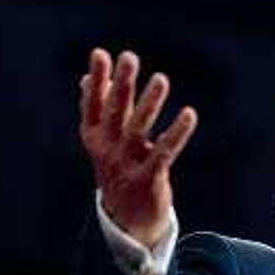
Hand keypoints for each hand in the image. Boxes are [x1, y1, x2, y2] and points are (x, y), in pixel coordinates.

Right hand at [78, 48, 197, 247]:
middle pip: (114, 113)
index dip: (97, 81)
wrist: (127, 221)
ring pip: (138, 129)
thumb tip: (86, 78)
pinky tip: (188, 114)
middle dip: (122, 84)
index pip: (93, 105)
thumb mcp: (105, 141)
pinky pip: (164, 152)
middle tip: (129, 57)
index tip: (100, 54)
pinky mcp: (148, 180)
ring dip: (149, 103)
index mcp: (94, 139)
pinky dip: (176, 133)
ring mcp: (126, 166)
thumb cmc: (119, 171)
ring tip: (161, 79)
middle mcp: (107, 151)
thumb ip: (101, 109)